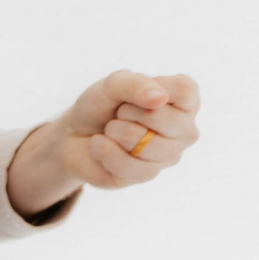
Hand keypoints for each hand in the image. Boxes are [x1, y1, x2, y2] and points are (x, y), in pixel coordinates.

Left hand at [8, 70, 201, 218]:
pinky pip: (126, 165)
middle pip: (159, 116)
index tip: (131, 92)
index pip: (184, 90)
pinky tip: (101, 146)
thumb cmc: (101, 106)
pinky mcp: (148, 175)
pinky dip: (104, 151)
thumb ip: (136, 84)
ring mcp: (170, 156)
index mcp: (184, 102)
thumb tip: (160, 98)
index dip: (149, 88)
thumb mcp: (113, 84)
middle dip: (125, 111)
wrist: (74, 135)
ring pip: (142, 142)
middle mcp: (184, 130)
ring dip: (114, 131)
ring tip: (111, 130)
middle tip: (119, 114)